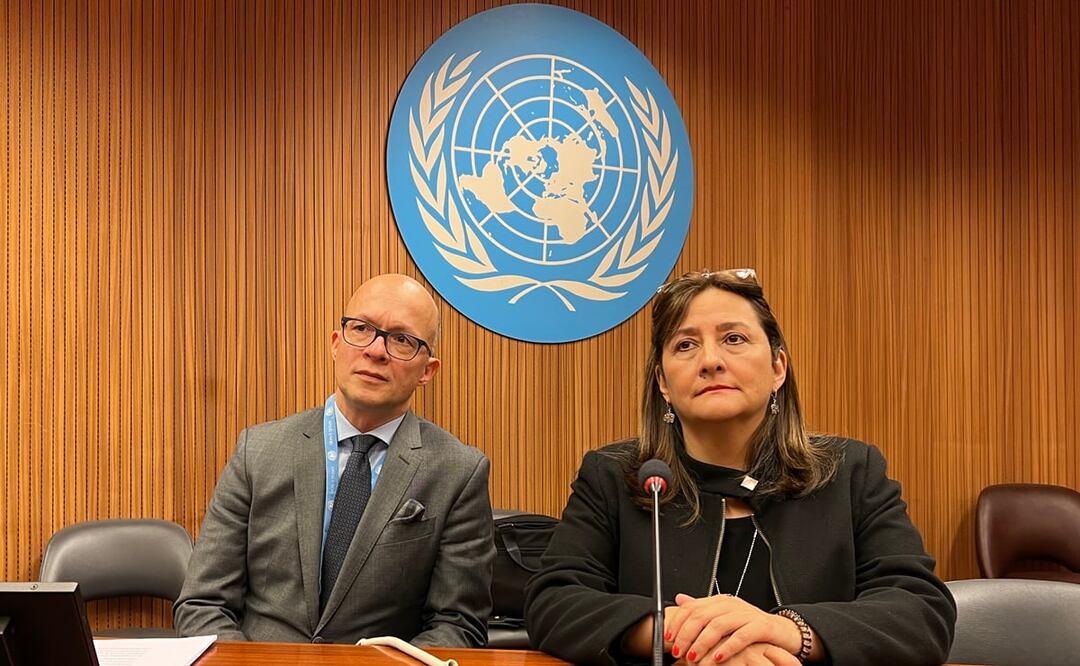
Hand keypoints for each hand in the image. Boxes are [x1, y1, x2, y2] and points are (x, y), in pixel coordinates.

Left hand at [665, 593, 800, 662]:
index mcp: (720, 601)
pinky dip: (727, 647)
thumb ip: (703, 609)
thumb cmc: (751, 627)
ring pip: (718, 625)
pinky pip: (741, 636)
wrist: (781, 632)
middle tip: (678, 650)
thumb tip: (680, 600)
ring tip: (694, 657)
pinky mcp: (759, 626)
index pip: (692, 607)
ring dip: (703, 643)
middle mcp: (731, 605)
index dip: (678, 622)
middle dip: (687, 635)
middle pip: (702, 616)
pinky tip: (718, 657)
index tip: (668, 636)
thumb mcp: (724, 616)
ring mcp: (745, 614)